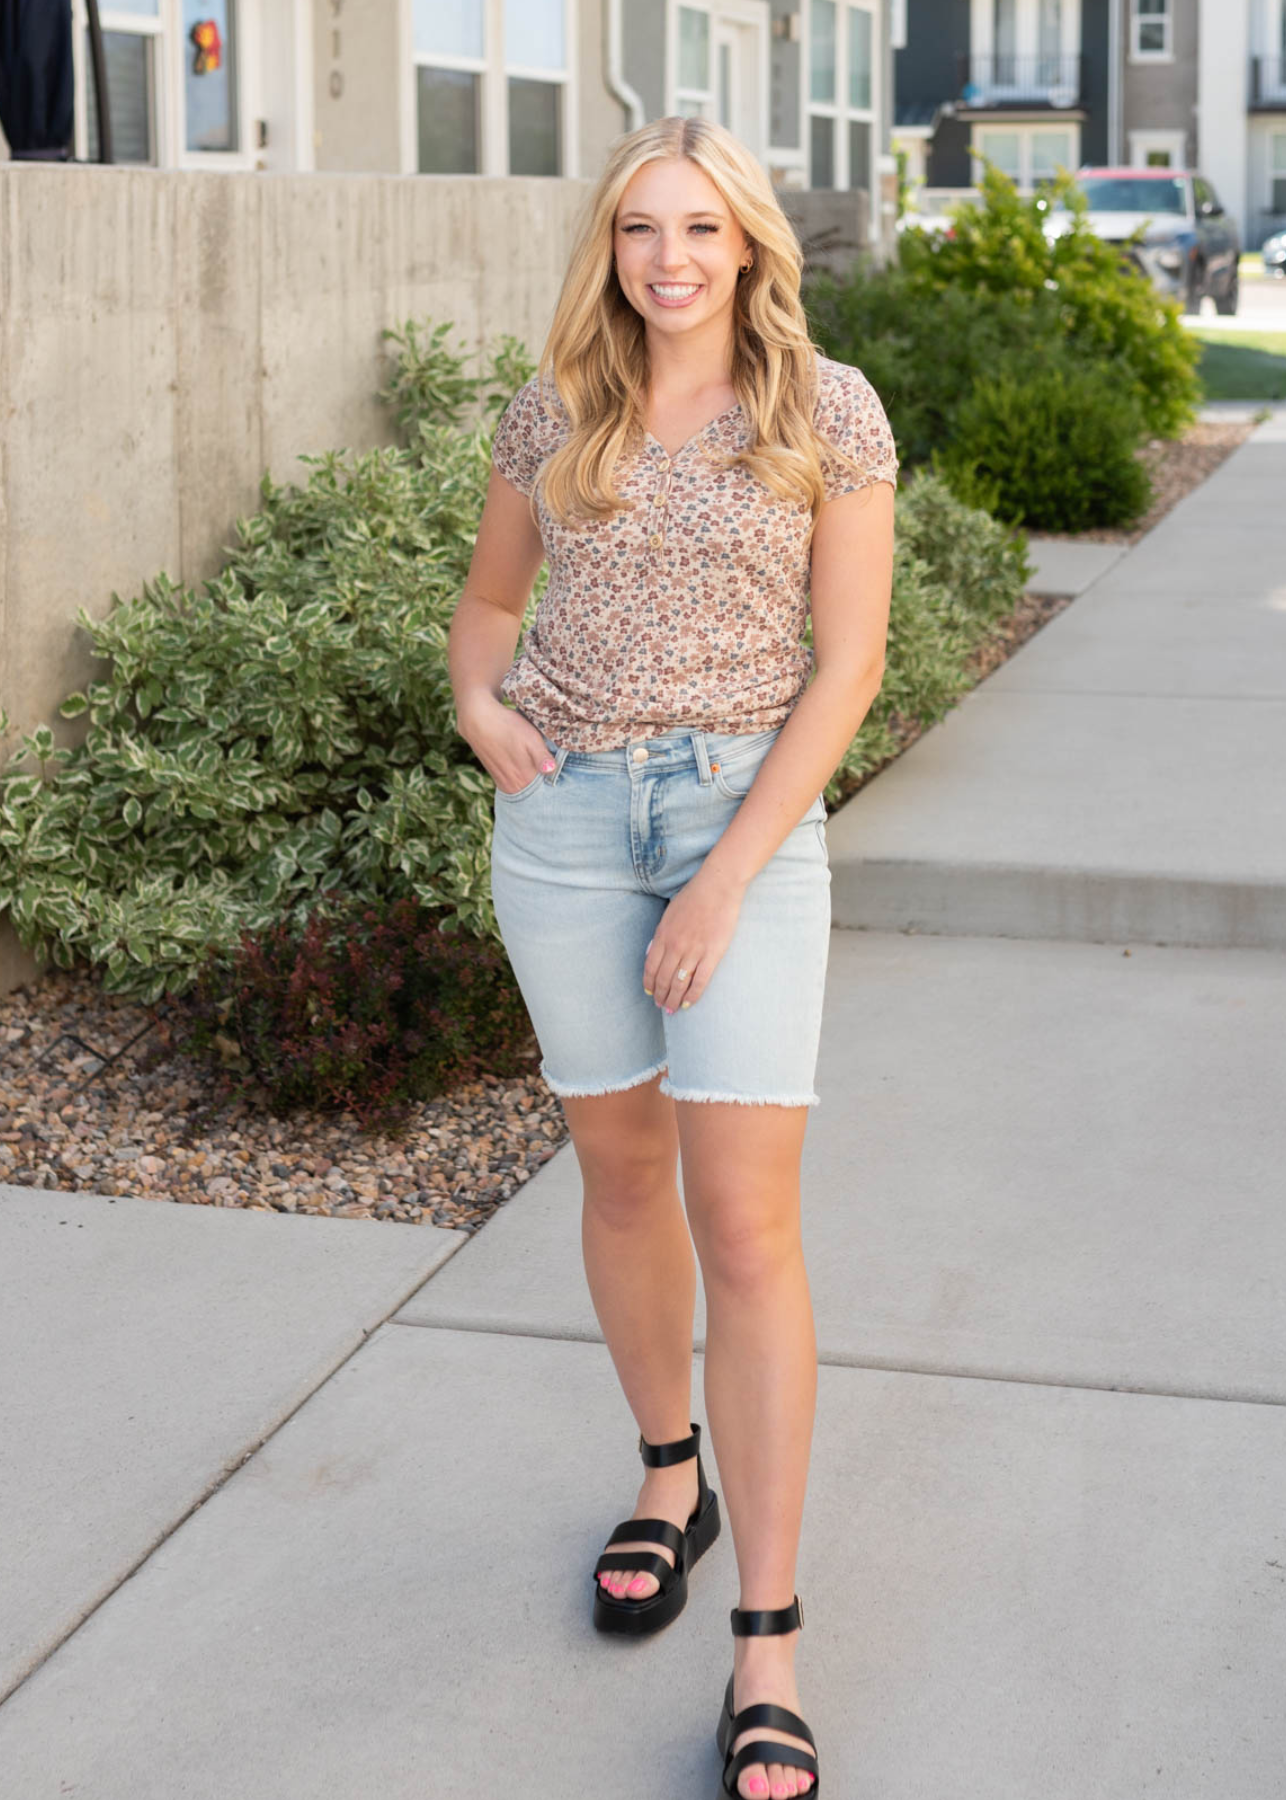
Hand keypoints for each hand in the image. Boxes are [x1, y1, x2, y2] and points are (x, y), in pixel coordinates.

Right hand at [457, 694, 553, 794]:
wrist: (478, 719)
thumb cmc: (507, 727)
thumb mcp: (531, 738)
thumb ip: (542, 757)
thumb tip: (552, 771)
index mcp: (523, 780)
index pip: (546, 792)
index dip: (556, 784)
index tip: (563, 776)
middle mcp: (512, 787)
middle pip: (536, 791)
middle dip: (545, 784)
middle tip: (552, 768)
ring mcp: (503, 783)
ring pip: (525, 786)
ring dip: (534, 779)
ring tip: (537, 764)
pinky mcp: (496, 776)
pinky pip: (515, 782)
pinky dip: (522, 776)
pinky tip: (524, 763)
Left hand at [643, 868, 746, 1012]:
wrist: (718, 887)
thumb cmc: (694, 897)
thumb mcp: (669, 914)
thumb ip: (660, 935)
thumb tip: (651, 954)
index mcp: (662, 935)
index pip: (650, 967)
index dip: (649, 983)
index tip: (650, 992)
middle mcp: (675, 946)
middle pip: (663, 979)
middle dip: (660, 995)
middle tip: (661, 1006)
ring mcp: (693, 951)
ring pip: (679, 983)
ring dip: (674, 999)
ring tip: (672, 1009)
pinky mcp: (712, 954)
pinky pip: (700, 981)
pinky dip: (693, 995)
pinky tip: (689, 1003)